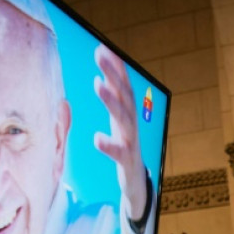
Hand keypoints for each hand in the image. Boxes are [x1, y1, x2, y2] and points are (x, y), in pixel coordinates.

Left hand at [93, 44, 146, 220]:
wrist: (136, 184)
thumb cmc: (124, 150)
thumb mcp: (119, 124)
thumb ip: (114, 102)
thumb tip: (105, 77)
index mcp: (128, 116)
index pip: (124, 87)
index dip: (116, 68)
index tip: (104, 48)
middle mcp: (132, 125)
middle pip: (125, 96)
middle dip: (114, 75)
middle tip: (100, 56)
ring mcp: (131, 143)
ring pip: (124, 119)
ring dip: (112, 102)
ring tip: (98, 85)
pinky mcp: (128, 162)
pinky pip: (120, 153)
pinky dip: (110, 145)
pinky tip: (97, 138)